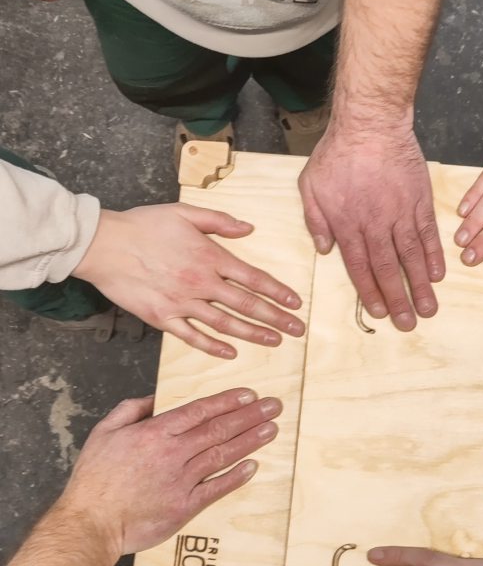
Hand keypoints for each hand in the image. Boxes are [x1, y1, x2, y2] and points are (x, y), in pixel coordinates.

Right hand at [61, 388, 281, 556]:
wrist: (90, 523)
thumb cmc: (94, 480)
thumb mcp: (104, 432)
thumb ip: (130, 410)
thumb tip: (154, 399)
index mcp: (154, 433)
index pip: (199, 411)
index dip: (227, 401)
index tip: (249, 394)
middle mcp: (172, 453)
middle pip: (218, 429)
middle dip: (249, 416)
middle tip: (274, 406)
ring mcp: (181, 481)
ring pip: (222, 454)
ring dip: (250, 441)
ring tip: (271, 429)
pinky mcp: (184, 507)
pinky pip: (217, 488)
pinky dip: (236, 476)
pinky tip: (253, 466)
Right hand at [72, 204, 304, 358]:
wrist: (103, 244)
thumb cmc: (143, 225)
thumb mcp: (184, 212)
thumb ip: (220, 221)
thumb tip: (249, 228)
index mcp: (209, 256)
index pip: (253, 278)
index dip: (277, 292)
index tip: (295, 304)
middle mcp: (201, 283)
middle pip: (247, 305)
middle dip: (276, 319)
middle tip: (297, 330)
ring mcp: (182, 303)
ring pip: (225, 324)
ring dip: (253, 335)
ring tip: (274, 342)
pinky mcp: (163, 318)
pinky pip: (193, 337)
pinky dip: (213, 347)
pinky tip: (231, 353)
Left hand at [299, 120, 443, 330]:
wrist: (370, 123)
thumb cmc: (338, 152)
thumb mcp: (310, 185)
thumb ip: (315, 220)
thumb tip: (325, 249)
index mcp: (348, 225)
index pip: (360, 268)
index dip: (371, 293)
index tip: (380, 313)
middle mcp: (376, 225)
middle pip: (388, 270)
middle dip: (399, 300)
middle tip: (408, 323)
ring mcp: (400, 214)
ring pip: (411, 257)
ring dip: (420, 286)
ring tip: (428, 309)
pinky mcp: (419, 201)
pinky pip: (428, 235)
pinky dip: (434, 256)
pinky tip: (438, 275)